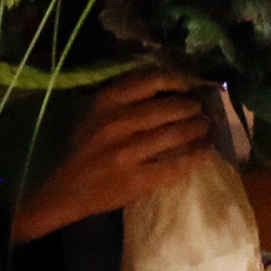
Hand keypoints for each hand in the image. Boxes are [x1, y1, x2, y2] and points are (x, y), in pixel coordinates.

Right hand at [10, 70, 210, 244]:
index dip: (179, 81)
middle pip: (171, 107)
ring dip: (199, 129)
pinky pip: (178, 164)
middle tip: (203, 110)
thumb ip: (126, 98)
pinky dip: (198, 155)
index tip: (190, 86)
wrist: (63, 189)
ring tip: (207, 128)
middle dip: (194, 107)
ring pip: (178, 133)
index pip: (153, 80)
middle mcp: (118, 122)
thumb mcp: (96, 113)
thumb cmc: (84, 148)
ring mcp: (128, 152)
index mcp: (107, 102)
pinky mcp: (138, 179)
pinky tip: (206, 151)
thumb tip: (169, 86)